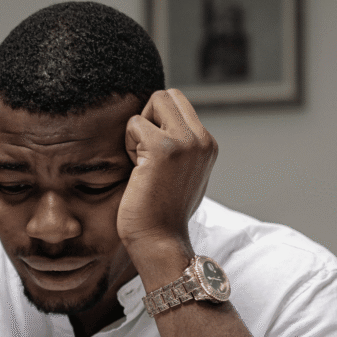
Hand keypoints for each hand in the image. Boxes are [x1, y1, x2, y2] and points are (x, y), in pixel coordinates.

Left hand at [118, 89, 216, 261]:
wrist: (161, 241)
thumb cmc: (164, 213)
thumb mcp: (183, 174)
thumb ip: (181, 147)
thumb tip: (161, 122)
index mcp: (208, 144)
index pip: (178, 103)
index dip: (158, 120)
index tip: (153, 154)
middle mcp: (201, 140)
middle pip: (167, 95)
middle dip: (148, 116)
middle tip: (144, 152)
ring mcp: (185, 142)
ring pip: (153, 103)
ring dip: (138, 131)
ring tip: (143, 164)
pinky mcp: (163, 148)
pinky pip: (135, 124)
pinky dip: (128, 145)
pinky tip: (137, 172)